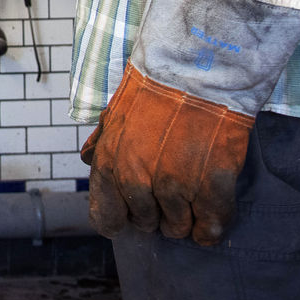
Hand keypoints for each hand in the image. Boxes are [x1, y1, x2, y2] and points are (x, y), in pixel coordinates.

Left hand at [82, 63, 250, 244]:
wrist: (196, 71)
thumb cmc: (154, 89)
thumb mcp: (115, 116)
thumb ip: (102, 145)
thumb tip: (88, 161)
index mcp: (110, 164)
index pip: (106, 218)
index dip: (120, 218)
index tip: (132, 213)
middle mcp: (137, 181)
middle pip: (146, 224)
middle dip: (156, 213)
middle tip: (168, 191)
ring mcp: (175, 187)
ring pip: (178, 228)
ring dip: (185, 218)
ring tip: (191, 194)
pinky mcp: (211, 188)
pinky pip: (210, 227)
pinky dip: (211, 227)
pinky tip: (210, 216)